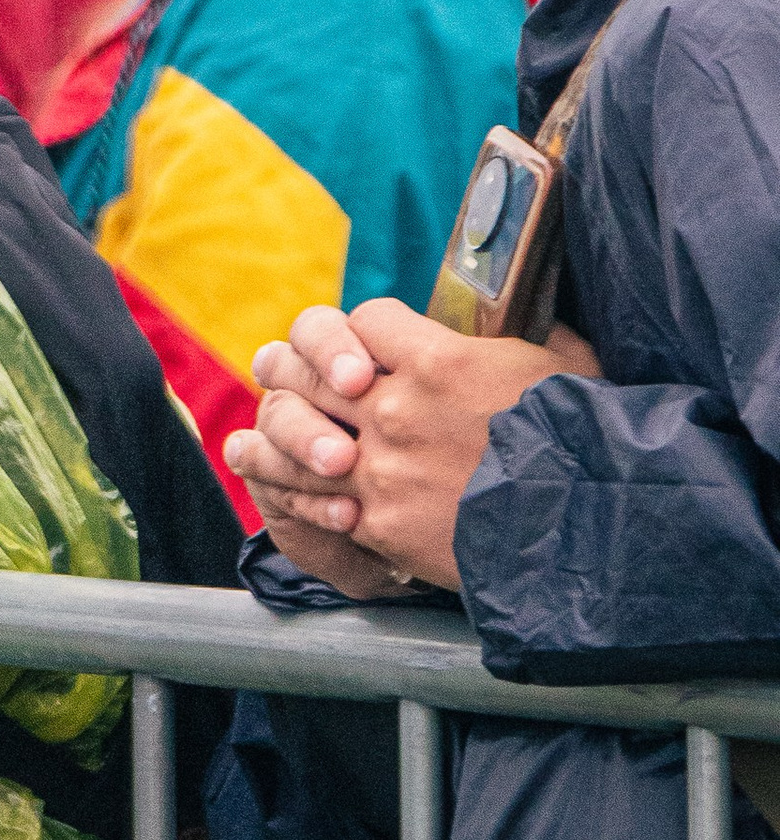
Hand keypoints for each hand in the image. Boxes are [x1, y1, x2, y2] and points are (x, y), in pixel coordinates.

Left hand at [226, 298, 599, 593]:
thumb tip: (538, 307)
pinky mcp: (377, 522)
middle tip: (276, 370)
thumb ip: (534, 334)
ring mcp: (381, 467)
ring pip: (293, 433)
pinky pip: (311, 497)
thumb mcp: (569, 367)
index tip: (367, 346)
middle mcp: (397, 408)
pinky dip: (290, 489)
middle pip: (310, 370)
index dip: (360, 331)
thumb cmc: (586, 446)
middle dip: (291, 367)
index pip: (367, 321)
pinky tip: (272, 483)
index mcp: (440, 359)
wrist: (587, 532)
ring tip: (253, 432)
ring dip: (271, 429)